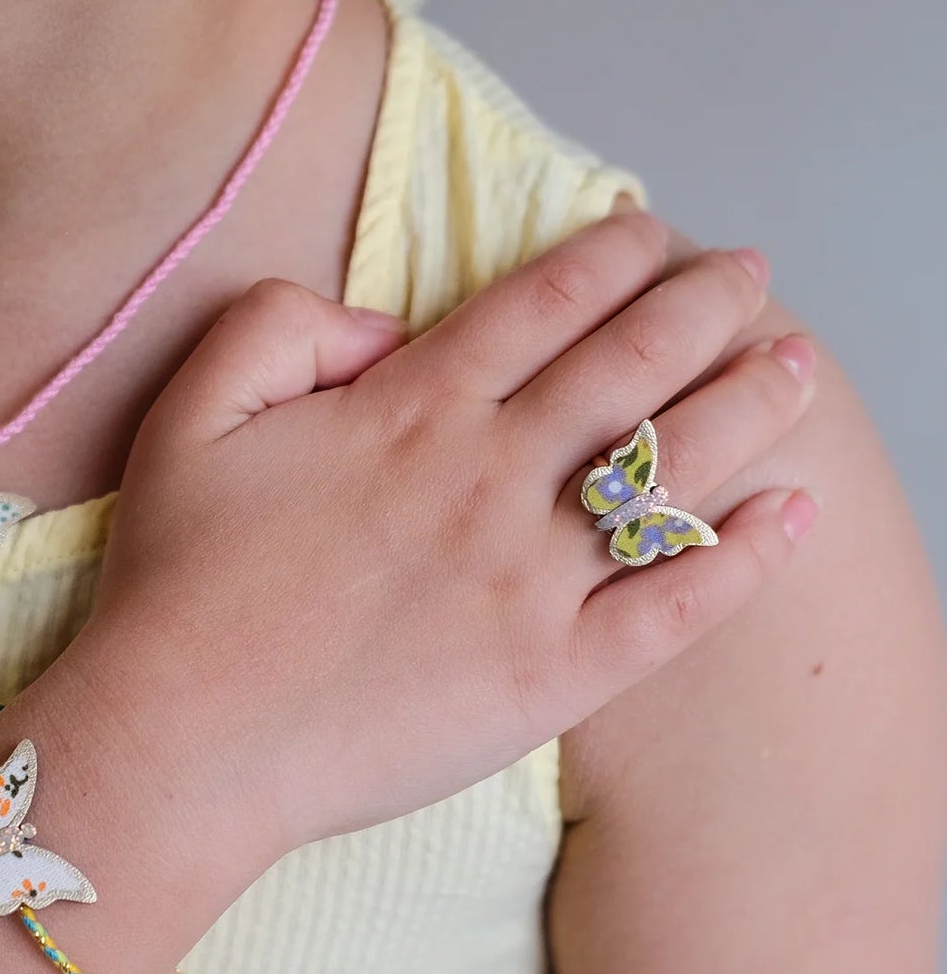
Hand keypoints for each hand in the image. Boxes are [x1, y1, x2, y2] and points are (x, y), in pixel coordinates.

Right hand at [79, 211, 818, 861]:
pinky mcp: (552, 677)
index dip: (608, 259)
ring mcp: (531, 581)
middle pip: (628, 368)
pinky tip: (790, 513)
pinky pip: (674, 605)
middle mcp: (489, 480)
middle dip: (703, 306)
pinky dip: (743, 555)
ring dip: (747, 405)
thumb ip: (279, 327)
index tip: (652, 234)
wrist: (187, 739)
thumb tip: (382, 330)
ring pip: (671, 471)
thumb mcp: (191, 413)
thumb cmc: (178, 584)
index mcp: (410, 412)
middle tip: (750, 275)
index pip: (539, 308)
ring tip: (796, 366)